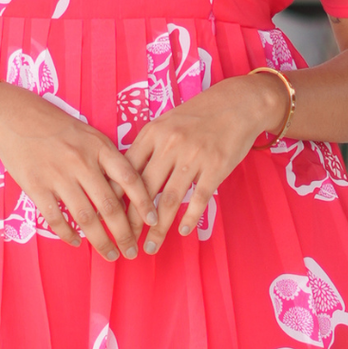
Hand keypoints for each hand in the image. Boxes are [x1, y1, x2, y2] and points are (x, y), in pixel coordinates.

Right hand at [0, 84, 154, 261]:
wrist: (14, 116)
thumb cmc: (56, 125)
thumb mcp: (89, 134)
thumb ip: (107, 159)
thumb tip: (127, 191)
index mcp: (99, 147)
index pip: (130, 180)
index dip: (144, 204)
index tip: (153, 221)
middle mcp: (82, 162)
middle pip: (110, 206)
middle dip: (124, 234)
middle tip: (132, 251)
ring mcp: (58, 176)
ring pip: (86, 218)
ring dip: (101, 241)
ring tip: (111, 254)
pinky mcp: (36, 186)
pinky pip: (56, 218)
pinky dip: (68, 235)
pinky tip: (77, 243)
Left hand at [130, 72, 289, 253]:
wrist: (240, 102)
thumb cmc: (200, 114)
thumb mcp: (167, 121)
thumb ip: (148, 146)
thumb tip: (126, 176)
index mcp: (153, 133)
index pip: (127, 171)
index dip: (116, 198)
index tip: (107, 218)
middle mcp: (170, 144)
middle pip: (145, 190)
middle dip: (133, 221)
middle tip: (126, 241)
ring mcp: (194, 156)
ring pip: (170, 199)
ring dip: (159, 228)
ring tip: (150, 246)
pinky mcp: (216, 166)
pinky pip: (199, 198)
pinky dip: (190, 218)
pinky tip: (182, 232)